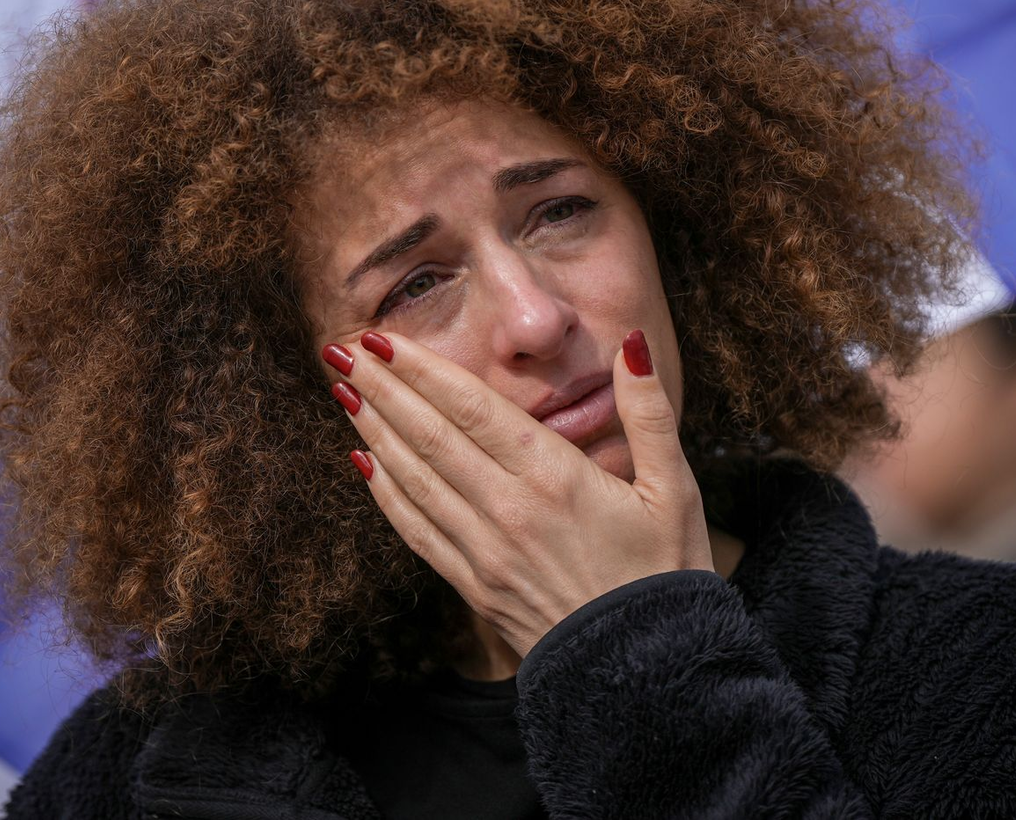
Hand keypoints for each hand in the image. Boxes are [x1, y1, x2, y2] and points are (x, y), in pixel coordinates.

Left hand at [324, 329, 714, 659]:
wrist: (649, 677)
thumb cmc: (667, 574)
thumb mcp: (674, 488)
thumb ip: (649, 413)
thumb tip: (630, 345)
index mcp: (554, 476)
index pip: (471, 407)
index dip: (422, 370)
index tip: (383, 338)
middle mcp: (508, 509)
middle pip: (429, 435)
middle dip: (382, 387)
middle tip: (341, 349)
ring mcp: (483, 551)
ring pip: (414, 477)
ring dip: (373, 430)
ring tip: (343, 390)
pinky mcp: (472, 584)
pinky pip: (417, 529)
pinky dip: (385, 493)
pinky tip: (362, 463)